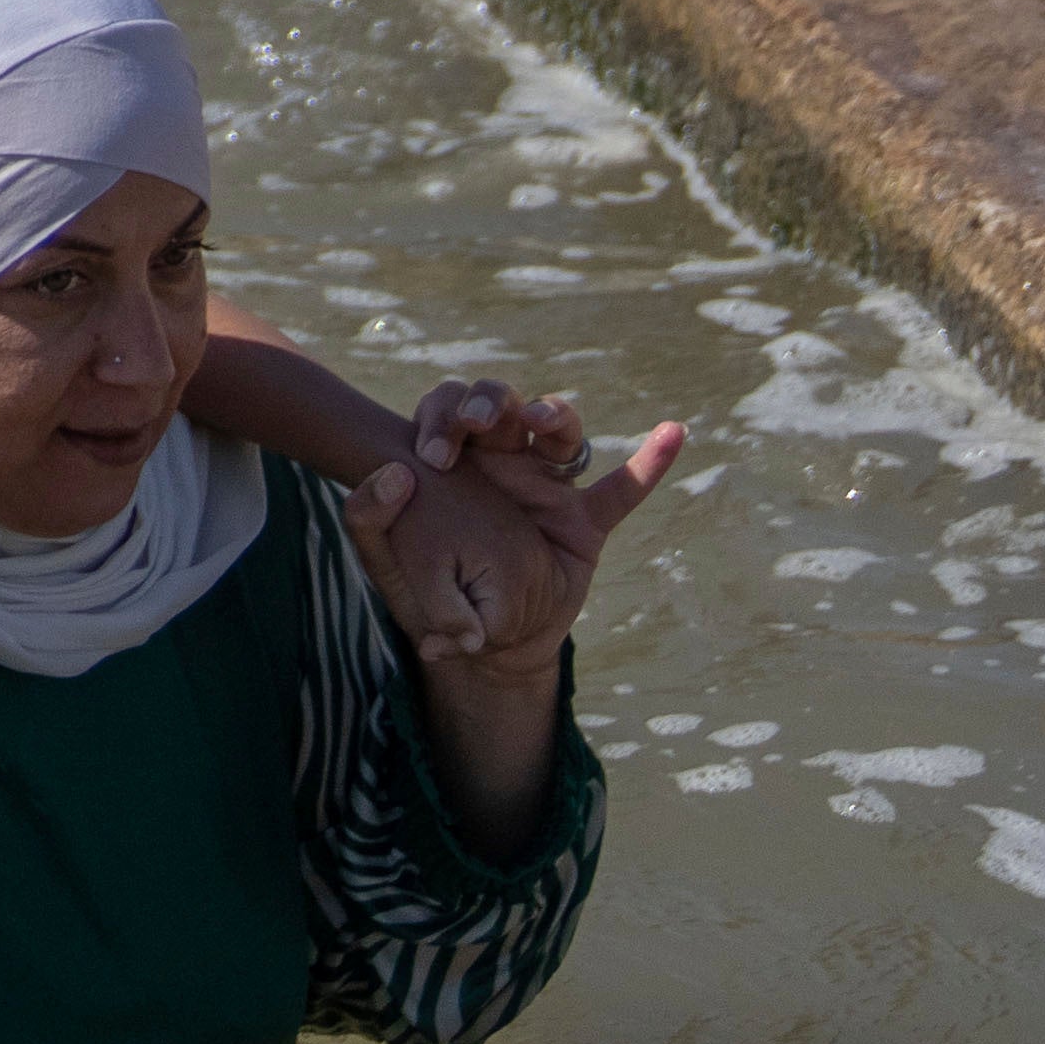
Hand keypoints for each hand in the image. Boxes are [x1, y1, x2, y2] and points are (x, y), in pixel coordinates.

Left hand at [349, 411, 678, 674]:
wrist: (485, 641)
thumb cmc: (431, 594)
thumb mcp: (386, 562)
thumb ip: (371, 525)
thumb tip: (388, 477)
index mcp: (454, 459)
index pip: (447, 408)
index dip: (441, 414)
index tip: (433, 450)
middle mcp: (502, 460)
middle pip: (501, 403)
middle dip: (487, 402)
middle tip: (475, 426)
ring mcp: (548, 487)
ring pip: (559, 429)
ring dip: (552, 414)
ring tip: (539, 420)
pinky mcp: (585, 524)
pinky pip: (622, 490)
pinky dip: (650, 463)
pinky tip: (672, 432)